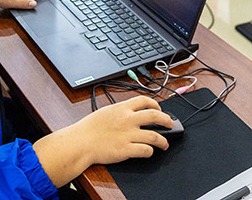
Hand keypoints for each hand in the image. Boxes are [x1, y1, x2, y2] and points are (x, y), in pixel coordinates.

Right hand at [33, 96, 173, 185]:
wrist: (81, 142)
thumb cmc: (89, 128)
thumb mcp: (106, 112)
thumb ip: (120, 111)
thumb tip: (131, 112)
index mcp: (122, 108)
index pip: (144, 100)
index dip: (155, 103)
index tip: (159, 108)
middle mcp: (128, 120)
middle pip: (155, 115)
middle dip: (167, 119)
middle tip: (170, 123)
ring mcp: (128, 135)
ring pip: (155, 136)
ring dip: (163, 141)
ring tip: (165, 144)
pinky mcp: (127, 149)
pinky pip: (145, 150)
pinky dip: (150, 152)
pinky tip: (149, 152)